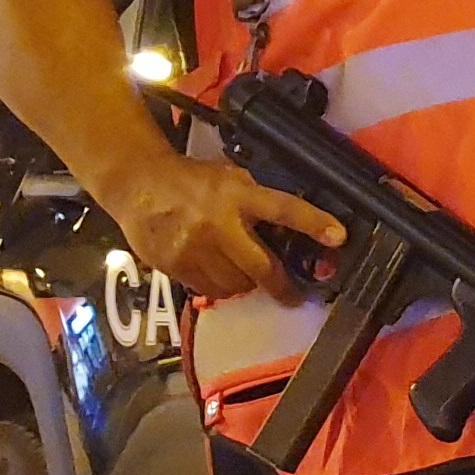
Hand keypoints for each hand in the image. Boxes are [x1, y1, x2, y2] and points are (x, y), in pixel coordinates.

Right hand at [104, 148, 343, 300]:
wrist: (136, 184)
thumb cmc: (191, 181)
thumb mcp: (230, 178)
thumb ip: (256, 201)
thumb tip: (289, 227)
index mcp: (237, 196)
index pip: (284, 210)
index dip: (313, 223)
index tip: (338, 237)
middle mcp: (218, 224)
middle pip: (261, 266)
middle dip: (282, 286)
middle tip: (295, 296)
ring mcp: (194, 248)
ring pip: (234, 284)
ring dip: (246, 284)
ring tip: (244, 274)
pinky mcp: (174, 266)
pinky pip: (208, 288)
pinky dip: (218, 286)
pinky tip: (216, 272)